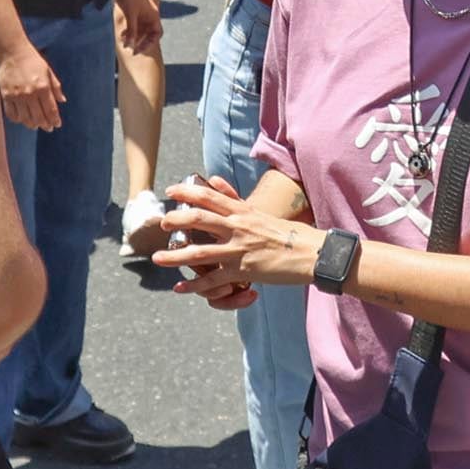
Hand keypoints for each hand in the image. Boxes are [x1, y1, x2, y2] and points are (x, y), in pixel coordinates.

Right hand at [0, 42, 63, 130]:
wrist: (12, 51)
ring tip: (36, 125)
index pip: (50, 109)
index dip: (55, 119)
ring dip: (32, 124)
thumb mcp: (48, 71)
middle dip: (45, 125)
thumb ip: (56, 87)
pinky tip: (22, 119)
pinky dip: (18, 119)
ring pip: (25, 118)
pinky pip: (12, 114)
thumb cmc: (32, 60)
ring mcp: (17, 96)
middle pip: (39, 117)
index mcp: (43, 87)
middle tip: (48, 128)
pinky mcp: (6, 96)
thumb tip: (62, 100)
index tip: (57, 125)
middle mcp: (30, 93)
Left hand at [115, 0, 161, 56]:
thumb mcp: (131, 15)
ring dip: (133, 37)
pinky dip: (129, 30)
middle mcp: (150, 16)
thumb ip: (132, 30)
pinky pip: (134, 25)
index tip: (138, 50)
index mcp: (153, 16)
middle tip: (130, 49)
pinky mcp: (135, 11)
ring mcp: (143, 14)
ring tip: (123, 41)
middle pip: (148, 34)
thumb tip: (131, 45)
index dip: (149, 44)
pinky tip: (122, 33)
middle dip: (139, 42)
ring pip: (140, 30)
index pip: (156, 34)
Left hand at [153, 174, 318, 300]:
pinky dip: (195, 286)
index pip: (211, 196)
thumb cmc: (289, 232)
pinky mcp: (243, 271)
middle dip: (177, 220)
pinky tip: (180, 289)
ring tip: (158, 259)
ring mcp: (240, 250)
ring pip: (200, 253)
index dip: (188, 192)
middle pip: (200, 219)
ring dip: (176, 257)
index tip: (170, 190)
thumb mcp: (260, 211)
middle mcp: (239, 228)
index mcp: (243, 211)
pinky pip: (214, 281)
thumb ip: (234, 197)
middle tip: (162, 223)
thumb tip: (213, 179)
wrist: (311, 253)